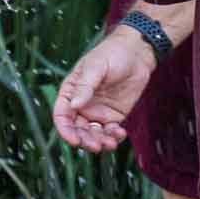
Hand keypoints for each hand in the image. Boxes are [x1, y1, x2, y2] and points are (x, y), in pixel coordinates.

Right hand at [51, 28, 156, 151]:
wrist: (137, 53)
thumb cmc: (112, 53)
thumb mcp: (96, 66)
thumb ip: (85, 86)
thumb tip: (74, 105)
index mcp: (71, 92)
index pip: (62, 115)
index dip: (65, 130)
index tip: (74, 140)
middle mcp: (82, 105)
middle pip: (77, 129)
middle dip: (85, 140)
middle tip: (96, 145)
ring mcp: (98, 112)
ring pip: (93, 134)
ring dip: (99, 142)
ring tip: (110, 144)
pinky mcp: (114, 115)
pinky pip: (110, 132)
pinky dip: (114, 137)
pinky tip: (120, 134)